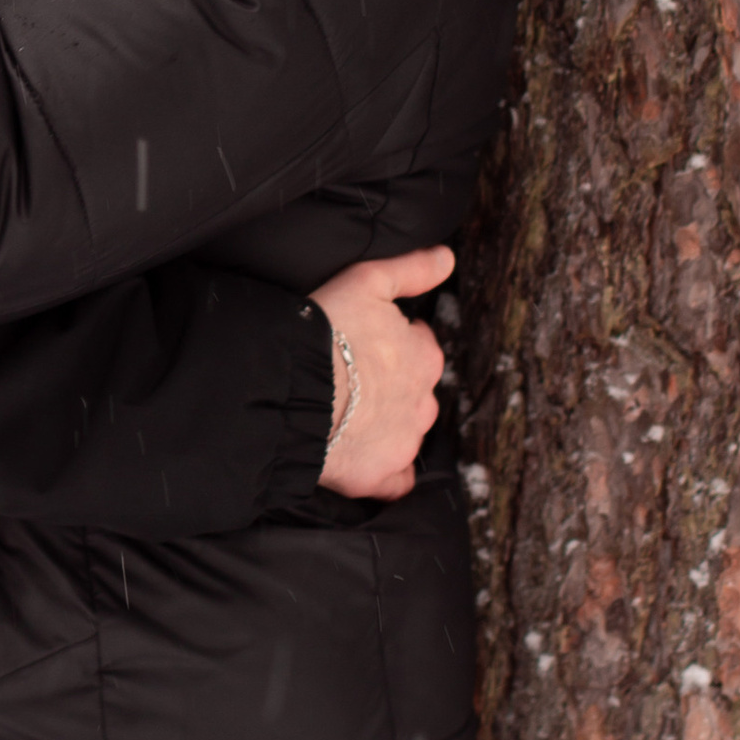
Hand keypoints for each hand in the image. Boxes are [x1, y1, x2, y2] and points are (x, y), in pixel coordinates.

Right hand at [311, 246, 453, 499]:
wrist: (290, 389)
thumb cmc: (325, 331)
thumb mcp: (367, 280)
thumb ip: (412, 269)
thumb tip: (448, 258)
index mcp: (424, 357)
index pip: (420, 348)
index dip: (392, 343)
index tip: (364, 343)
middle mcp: (423, 402)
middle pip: (415, 393)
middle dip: (392, 387)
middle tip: (351, 379)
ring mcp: (403, 442)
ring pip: (406, 433)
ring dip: (386, 426)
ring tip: (346, 416)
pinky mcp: (380, 476)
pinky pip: (394, 481)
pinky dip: (385, 473)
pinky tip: (361, 460)